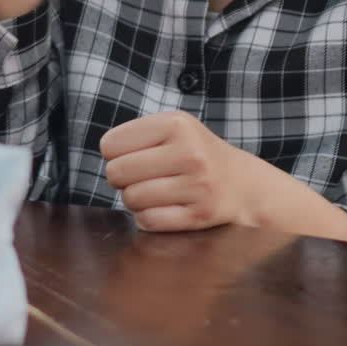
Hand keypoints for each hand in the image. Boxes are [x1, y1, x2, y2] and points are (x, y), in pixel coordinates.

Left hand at [100, 111, 253, 232]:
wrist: (240, 183)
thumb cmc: (194, 152)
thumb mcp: (172, 127)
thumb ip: (136, 134)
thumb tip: (106, 151)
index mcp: (176, 124)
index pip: (111, 144)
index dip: (114, 153)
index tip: (131, 155)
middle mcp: (189, 153)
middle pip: (117, 172)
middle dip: (120, 177)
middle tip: (138, 176)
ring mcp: (196, 185)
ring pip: (131, 198)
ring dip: (134, 198)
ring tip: (152, 191)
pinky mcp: (199, 215)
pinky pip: (147, 221)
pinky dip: (146, 217)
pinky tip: (161, 207)